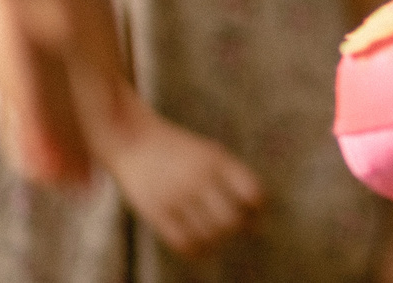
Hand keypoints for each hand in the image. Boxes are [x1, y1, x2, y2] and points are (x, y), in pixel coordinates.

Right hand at [99, 103, 264, 259]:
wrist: (134, 141)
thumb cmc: (180, 152)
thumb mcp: (211, 153)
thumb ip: (234, 179)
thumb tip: (257, 219)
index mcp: (217, 160)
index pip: (252, 193)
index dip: (258, 210)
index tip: (254, 213)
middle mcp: (198, 177)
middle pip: (232, 220)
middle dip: (238, 229)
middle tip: (234, 228)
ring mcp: (176, 195)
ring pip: (209, 235)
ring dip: (218, 241)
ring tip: (216, 236)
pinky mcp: (155, 211)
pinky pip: (183, 243)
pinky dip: (197, 251)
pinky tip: (200, 246)